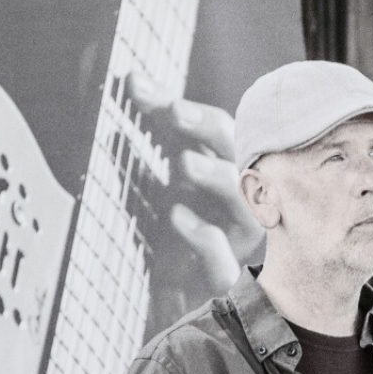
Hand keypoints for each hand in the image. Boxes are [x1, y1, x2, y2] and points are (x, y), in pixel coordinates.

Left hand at [126, 71, 263, 305]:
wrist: (157, 297)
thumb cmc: (162, 232)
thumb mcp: (147, 177)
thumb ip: (142, 132)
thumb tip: (130, 77)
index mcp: (219, 171)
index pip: (214, 129)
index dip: (184, 107)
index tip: (138, 87)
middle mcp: (232, 199)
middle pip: (235, 153)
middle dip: (207, 128)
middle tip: (174, 111)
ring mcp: (232, 237)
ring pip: (242, 202)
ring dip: (215, 177)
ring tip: (183, 163)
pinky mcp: (220, 274)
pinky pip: (222, 257)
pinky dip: (202, 235)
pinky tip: (176, 216)